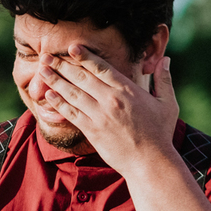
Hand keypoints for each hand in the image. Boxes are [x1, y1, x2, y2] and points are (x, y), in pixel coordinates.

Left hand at [37, 46, 178, 175]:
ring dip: (55, 80)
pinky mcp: (93, 131)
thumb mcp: (168, 104)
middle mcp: (111, 100)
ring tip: (42, 70)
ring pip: (73, 93)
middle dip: (62, 65)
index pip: (101, 67)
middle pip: (82, 77)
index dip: (85, 56)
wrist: (150, 163)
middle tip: (47, 56)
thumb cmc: (161, 134)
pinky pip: (72, 114)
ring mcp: (100, 115)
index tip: (72, 47)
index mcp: (128, 90)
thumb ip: (164, 80)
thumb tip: (165, 59)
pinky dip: (59, 103)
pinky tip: (49, 95)